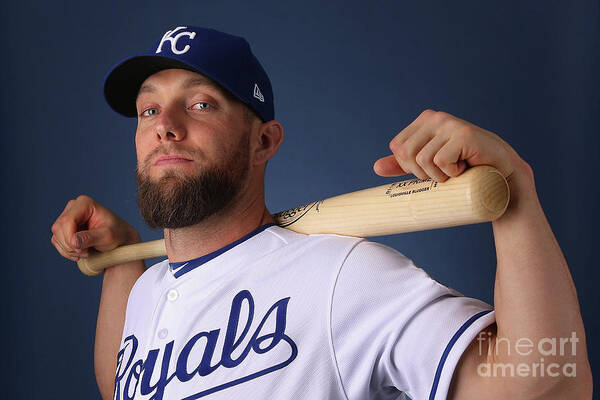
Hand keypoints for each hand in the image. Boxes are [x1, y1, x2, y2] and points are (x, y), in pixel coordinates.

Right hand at [51, 195, 139, 261]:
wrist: (120, 238)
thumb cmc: (117, 234)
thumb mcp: (107, 236)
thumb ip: (90, 237)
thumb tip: (73, 241)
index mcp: (85, 203)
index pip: (67, 220)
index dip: (70, 237)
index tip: (82, 250)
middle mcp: (73, 206)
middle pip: (59, 228)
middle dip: (70, 245)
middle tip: (86, 253)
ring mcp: (68, 216)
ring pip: (56, 236)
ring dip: (68, 249)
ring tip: (85, 253)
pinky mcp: (65, 227)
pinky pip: (57, 240)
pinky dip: (66, 250)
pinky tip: (79, 252)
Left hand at [373, 110, 528, 182]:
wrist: (500, 175)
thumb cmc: (463, 169)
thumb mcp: (428, 166)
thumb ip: (403, 164)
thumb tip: (375, 167)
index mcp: (424, 120)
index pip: (397, 147)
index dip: (409, 166)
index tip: (432, 168)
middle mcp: (435, 116)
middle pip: (406, 155)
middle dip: (422, 173)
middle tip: (445, 172)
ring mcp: (450, 124)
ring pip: (422, 161)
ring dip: (439, 175)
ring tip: (457, 169)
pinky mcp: (464, 135)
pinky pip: (440, 162)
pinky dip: (451, 173)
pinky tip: (466, 167)